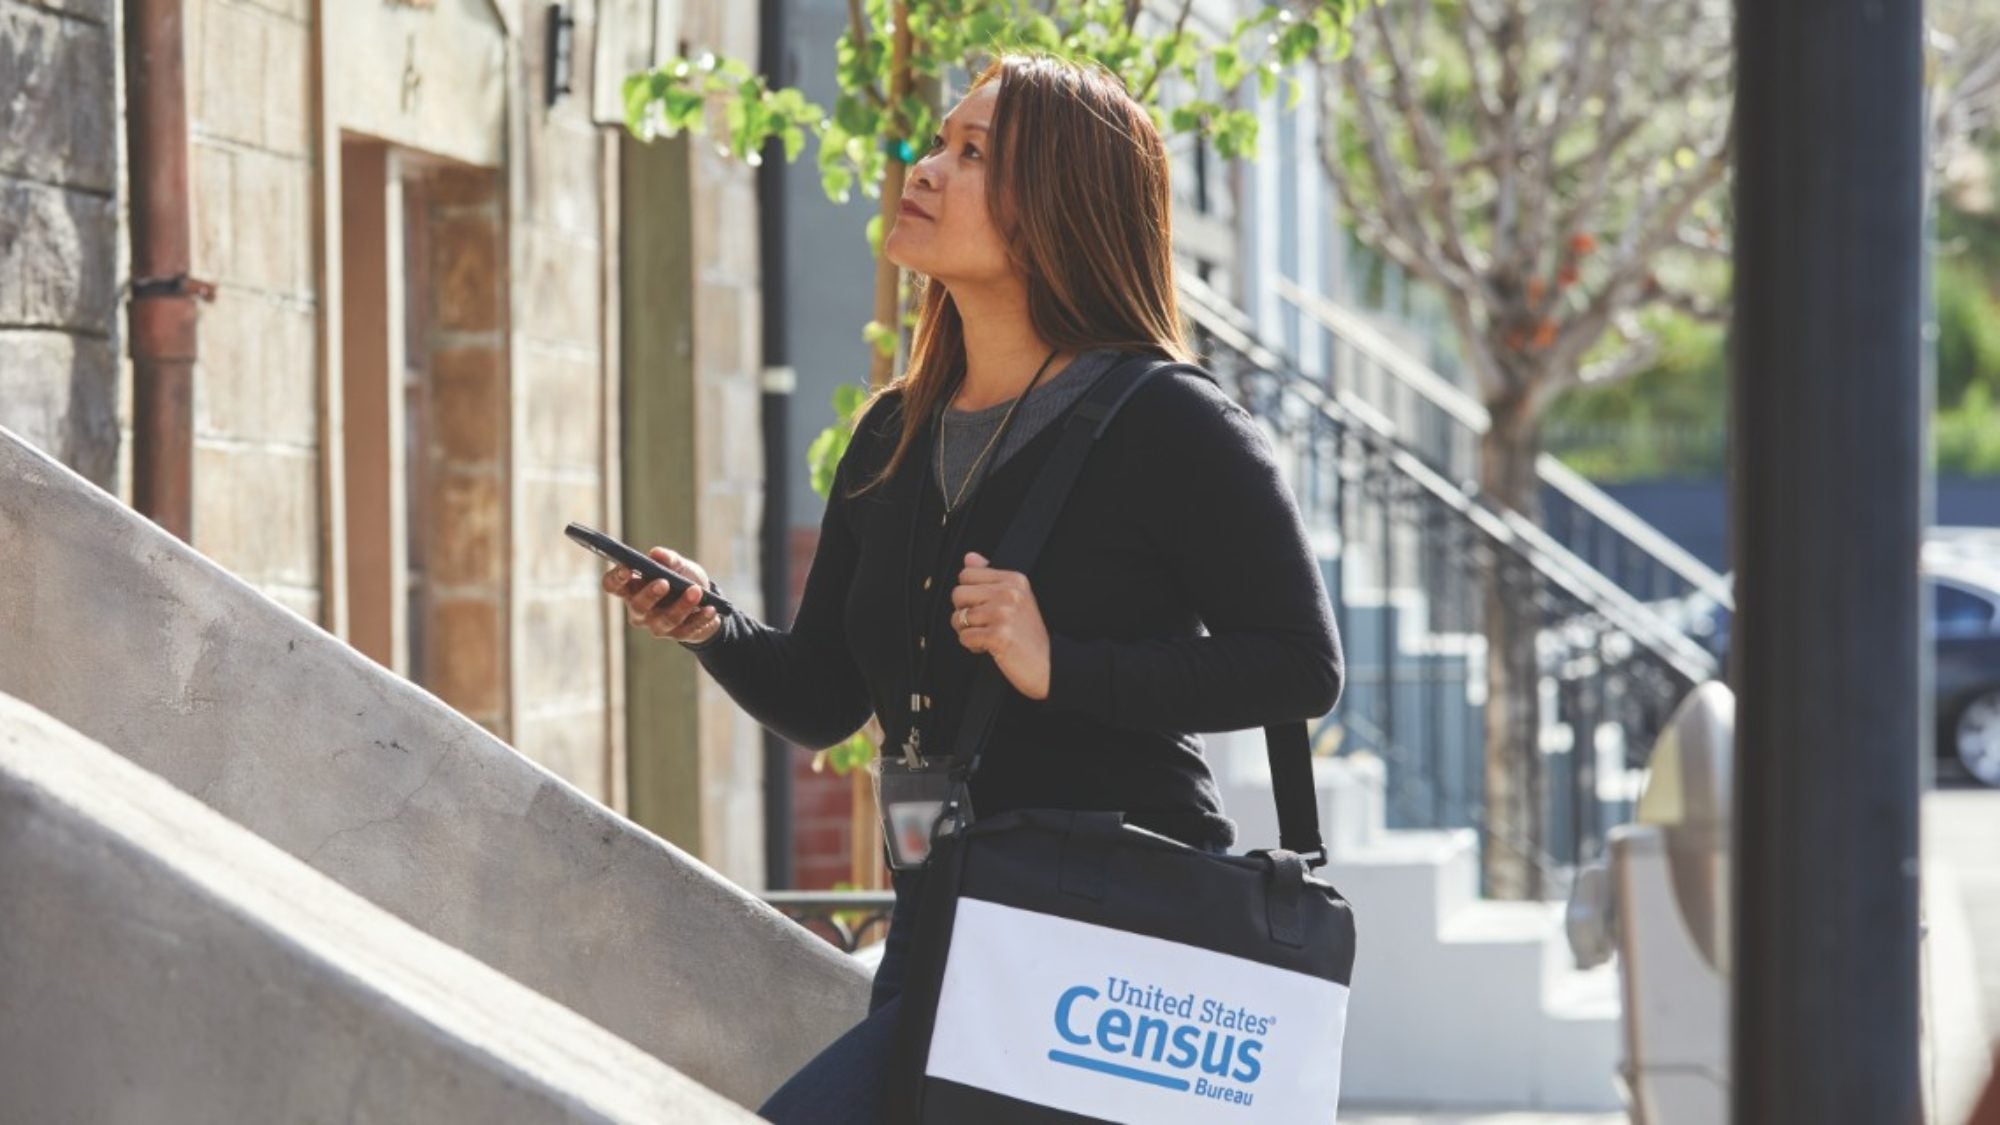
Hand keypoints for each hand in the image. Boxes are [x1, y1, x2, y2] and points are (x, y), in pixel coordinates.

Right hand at [601, 546, 719, 643]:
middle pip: (638, 606)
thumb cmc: (682, 578)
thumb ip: (668, 558)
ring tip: (696, 591)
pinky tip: (710, 608)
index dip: (616, 578)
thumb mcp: (678, 565)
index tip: (627, 568)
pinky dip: (700, 618)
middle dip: (650, 594)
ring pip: (665, 620)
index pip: (613, 585)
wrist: (705, 599)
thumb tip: (656, 553)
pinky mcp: (677, 635)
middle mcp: (639, 610)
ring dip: (682, 605)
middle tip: (664, 582)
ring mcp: (656, 625)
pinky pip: (687, 629)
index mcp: (632, 588)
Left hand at [950, 551, 1051, 700]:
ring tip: (989, 637)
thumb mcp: (1016, 598)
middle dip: (963, 612)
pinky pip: (964, 637)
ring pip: (957, 617)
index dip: (969, 594)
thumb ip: (990, 576)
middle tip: (982, 624)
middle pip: (958, 593)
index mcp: (1014, 580)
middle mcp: (1009, 593)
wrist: (1050, 665)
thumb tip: (969, 557)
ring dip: (968, 632)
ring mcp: (1003, 614)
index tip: (984, 607)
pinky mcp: (997, 636)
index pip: (966, 574)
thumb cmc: (1029, 635)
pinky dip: (973, 646)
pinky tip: (990, 647)